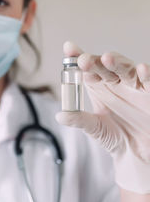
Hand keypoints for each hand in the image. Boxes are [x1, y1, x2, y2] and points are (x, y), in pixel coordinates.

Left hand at [55, 41, 149, 193]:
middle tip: (83, 60)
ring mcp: (134, 86)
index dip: (78, 56)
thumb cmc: (114, 137)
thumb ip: (79, 120)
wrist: (137, 153)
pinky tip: (141, 69)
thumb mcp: (94, 129)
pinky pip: (149, 82)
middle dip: (94, 61)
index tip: (68, 48)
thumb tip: (60, 115)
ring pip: (126, 68)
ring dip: (117, 62)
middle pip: (104, 65)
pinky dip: (147, 74)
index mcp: (98, 85)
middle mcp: (115, 82)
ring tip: (106, 59)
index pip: (87, 68)